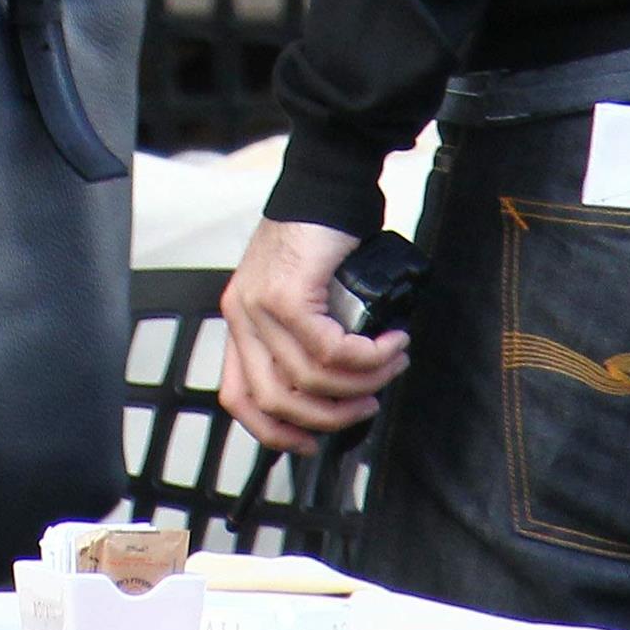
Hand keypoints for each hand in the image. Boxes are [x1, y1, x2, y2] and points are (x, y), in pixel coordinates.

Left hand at [218, 217, 410, 454]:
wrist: (326, 185)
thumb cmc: (322, 240)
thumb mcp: (303, 297)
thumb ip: (305, 339)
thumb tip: (339, 392)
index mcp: (240, 322)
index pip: (238, 397)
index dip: (274, 432)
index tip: (311, 443)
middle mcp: (241, 317)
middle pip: (275, 400)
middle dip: (329, 416)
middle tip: (368, 403)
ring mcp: (259, 306)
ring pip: (309, 379)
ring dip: (361, 384)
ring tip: (391, 364)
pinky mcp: (286, 295)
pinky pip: (331, 350)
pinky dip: (369, 357)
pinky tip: (391, 344)